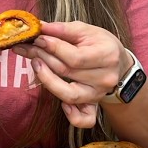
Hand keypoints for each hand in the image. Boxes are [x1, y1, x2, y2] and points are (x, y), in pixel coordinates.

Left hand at [13, 20, 129, 127]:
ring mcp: (99, 95)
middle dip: (43, 58)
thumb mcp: (86, 31)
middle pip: (67, 72)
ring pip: (69, 95)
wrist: (119, 64)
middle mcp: (105, 78)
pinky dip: (71, 115)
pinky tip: (61, 103)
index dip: (53, 48)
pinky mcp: (94, 106)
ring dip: (47, 80)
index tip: (38, 38)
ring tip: (35, 64)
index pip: (75, 57)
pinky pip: (83, 119)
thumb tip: (41, 28)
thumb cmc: (100, 44)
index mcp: (107, 56)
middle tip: (28, 47)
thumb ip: (63, 29)